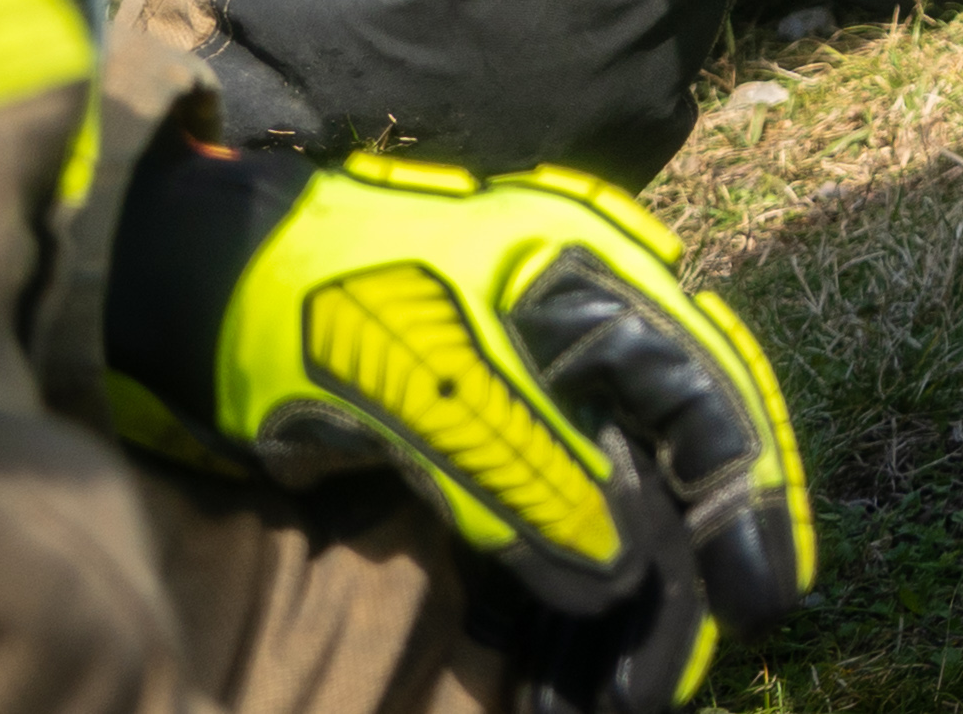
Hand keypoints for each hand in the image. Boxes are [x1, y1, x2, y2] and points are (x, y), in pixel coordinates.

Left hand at [108, 141, 812, 708]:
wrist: (194, 301)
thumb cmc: (313, 301)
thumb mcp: (424, 379)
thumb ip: (523, 469)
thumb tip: (617, 573)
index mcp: (590, 290)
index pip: (706, 392)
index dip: (749, 494)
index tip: (768, 597)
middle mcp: (579, 352)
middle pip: (671, 472)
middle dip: (684, 581)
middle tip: (680, 679)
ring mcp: (527, 413)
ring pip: (612, 525)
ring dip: (623, 620)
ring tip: (621, 702)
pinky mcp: (474, 471)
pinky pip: (542, 556)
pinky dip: (559, 624)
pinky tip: (563, 691)